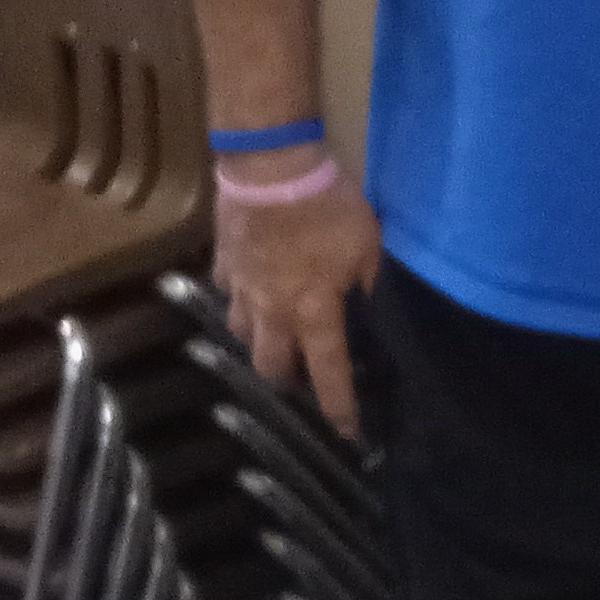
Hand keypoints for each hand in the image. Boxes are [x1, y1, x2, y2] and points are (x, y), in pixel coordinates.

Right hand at [220, 166, 385, 442]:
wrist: (270, 167)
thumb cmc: (328, 207)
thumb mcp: (369, 246)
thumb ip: (371, 284)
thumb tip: (377, 308)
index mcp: (314, 313)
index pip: (329, 374)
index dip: (339, 407)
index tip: (347, 433)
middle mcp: (273, 311)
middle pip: (271, 366)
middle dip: (287, 381)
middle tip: (302, 379)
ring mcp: (242, 288)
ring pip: (242, 335)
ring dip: (260, 341)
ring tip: (275, 335)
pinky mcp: (223, 262)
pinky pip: (228, 293)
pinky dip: (240, 298)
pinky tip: (251, 289)